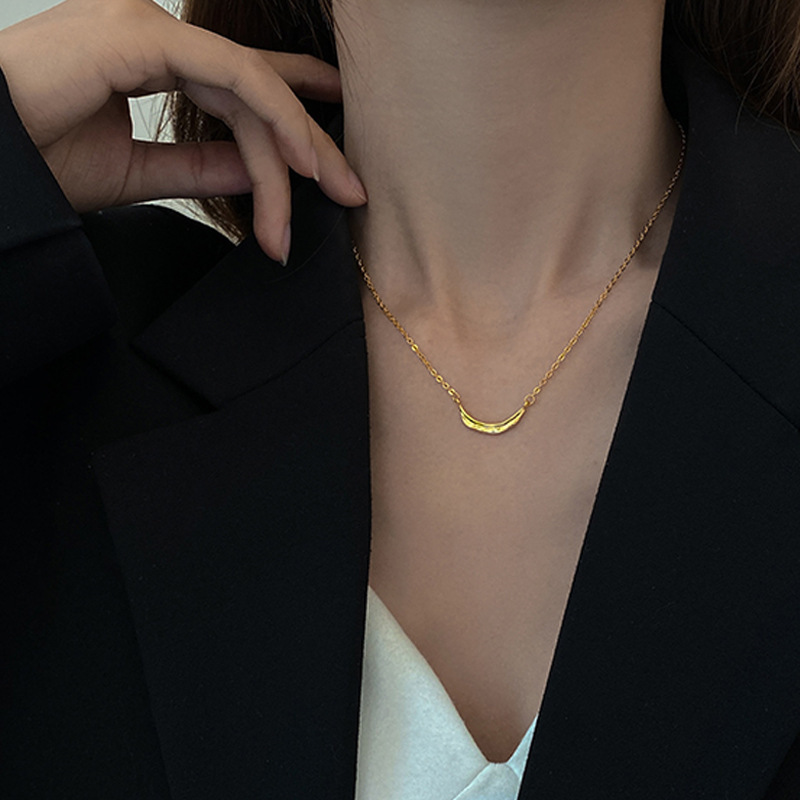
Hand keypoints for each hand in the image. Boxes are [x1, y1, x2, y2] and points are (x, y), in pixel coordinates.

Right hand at [0, 0, 366, 261]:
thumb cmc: (35, 158)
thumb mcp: (138, 171)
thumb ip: (199, 165)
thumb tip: (256, 170)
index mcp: (150, 62)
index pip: (241, 82)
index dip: (293, 107)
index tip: (333, 148)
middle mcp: (153, 37)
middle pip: (258, 88)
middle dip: (311, 141)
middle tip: (353, 189)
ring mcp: (146, 28)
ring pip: (252, 87)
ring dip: (297, 147)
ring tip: (335, 193)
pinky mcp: (141, 35)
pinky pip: (232, 74)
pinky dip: (274, 114)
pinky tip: (304, 159)